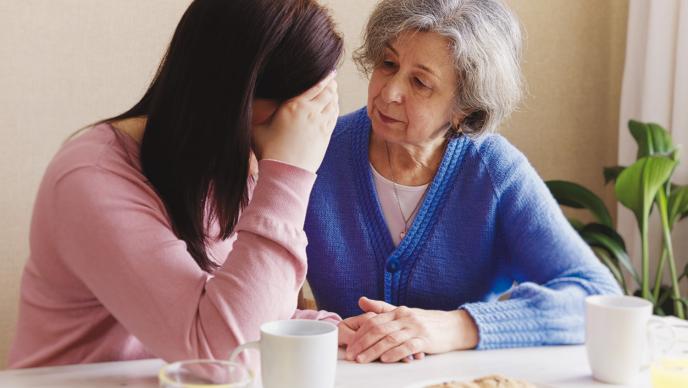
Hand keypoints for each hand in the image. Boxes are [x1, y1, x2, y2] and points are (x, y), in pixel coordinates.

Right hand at [252, 71, 338, 172]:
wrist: (285, 171)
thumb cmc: (268, 150)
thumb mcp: (257, 129)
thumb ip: (256, 114)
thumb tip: (244, 106)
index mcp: (293, 105)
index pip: (314, 85)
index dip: (323, 77)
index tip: (327, 72)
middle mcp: (310, 112)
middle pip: (327, 92)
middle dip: (330, 85)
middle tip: (331, 80)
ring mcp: (320, 124)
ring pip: (332, 104)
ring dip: (334, 96)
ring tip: (333, 91)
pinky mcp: (325, 136)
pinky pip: (334, 117)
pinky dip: (335, 109)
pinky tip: (333, 107)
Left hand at [345, 297, 478, 362]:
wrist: (453, 326)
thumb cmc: (426, 322)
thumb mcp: (404, 313)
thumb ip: (382, 308)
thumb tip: (361, 300)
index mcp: (398, 312)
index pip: (373, 321)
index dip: (359, 333)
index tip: (349, 345)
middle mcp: (405, 318)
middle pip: (379, 329)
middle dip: (362, 343)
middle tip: (351, 355)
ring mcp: (415, 328)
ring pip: (390, 339)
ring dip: (373, 350)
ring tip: (362, 359)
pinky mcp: (426, 340)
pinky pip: (408, 346)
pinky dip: (395, 353)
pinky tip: (385, 359)